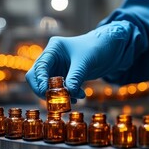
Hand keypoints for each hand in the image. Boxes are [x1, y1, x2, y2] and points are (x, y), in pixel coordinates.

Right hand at [25, 20, 142, 101]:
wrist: (111, 48)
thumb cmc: (98, 48)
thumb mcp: (86, 63)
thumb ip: (75, 77)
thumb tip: (67, 93)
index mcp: (54, 48)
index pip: (39, 67)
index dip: (40, 81)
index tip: (47, 93)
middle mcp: (52, 57)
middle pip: (37, 77)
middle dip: (45, 91)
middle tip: (55, 101)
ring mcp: (57, 67)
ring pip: (48, 85)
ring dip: (58, 95)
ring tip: (75, 98)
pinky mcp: (64, 75)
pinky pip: (59, 89)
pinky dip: (67, 95)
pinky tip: (78, 96)